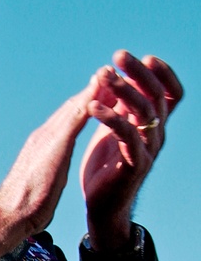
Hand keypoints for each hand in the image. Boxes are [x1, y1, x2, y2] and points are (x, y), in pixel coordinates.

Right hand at [0, 72, 101, 257]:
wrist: (10, 215)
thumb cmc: (25, 206)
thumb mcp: (42, 181)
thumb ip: (48, 169)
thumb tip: (50, 171)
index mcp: (42, 145)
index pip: (66, 120)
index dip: (83, 104)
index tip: (98, 92)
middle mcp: (43, 137)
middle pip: (71, 108)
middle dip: (89, 91)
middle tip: (108, 72)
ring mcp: (48, 139)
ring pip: (74, 108)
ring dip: (92, 89)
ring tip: (108, 73)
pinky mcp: (56, 145)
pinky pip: (76, 118)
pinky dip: (89, 101)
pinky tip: (102, 90)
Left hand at [80, 51, 182, 250]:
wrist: (102, 206)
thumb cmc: (106, 166)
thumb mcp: (113, 131)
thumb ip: (120, 106)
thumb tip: (117, 76)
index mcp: (151, 124)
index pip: (168, 93)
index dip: (161, 73)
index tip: (144, 57)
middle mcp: (155, 134)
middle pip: (156, 95)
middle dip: (138, 72)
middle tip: (119, 55)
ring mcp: (147, 149)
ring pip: (143, 112)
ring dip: (124, 90)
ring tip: (104, 76)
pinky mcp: (134, 164)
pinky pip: (127, 136)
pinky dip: (111, 119)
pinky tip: (93, 107)